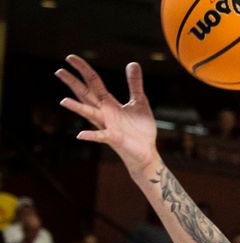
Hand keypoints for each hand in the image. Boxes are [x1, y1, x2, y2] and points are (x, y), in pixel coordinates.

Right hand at [55, 55, 158, 172]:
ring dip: (77, 108)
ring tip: (63, 101)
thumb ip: (134, 84)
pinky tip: (80, 135)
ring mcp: (107, 125)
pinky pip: (101, 136)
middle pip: (86, 94)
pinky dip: (91, 136)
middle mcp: (104, 113)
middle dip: (73, 83)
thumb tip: (132, 63)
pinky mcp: (114, 138)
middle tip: (58, 71)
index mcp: (109, 103)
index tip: (70, 58)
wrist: (146, 151)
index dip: (83, 69)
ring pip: (90, 114)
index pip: (93, 82)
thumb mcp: (140, 102)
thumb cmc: (140, 128)